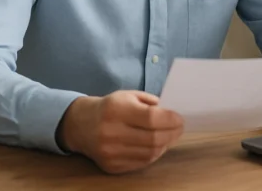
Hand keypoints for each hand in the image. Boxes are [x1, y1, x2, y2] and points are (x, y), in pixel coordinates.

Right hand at [57, 90, 184, 173]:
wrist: (81, 125)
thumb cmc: (110, 107)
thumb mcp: (128, 96)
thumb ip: (151, 103)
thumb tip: (173, 115)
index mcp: (116, 110)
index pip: (151, 118)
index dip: (171, 119)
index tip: (180, 119)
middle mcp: (111, 132)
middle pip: (153, 138)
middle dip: (172, 133)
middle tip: (180, 128)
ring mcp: (110, 152)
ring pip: (149, 153)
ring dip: (164, 145)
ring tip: (169, 136)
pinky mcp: (111, 166)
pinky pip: (140, 163)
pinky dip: (153, 154)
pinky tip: (156, 146)